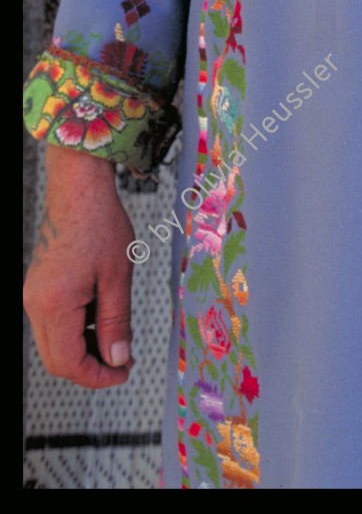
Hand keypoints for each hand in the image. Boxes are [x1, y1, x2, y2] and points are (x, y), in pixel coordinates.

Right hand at [24, 145, 136, 387]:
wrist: (79, 189)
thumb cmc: (101, 224)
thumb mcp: (117, 276)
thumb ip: (116, 322)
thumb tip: (117, 360)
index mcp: (54, 304)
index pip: (68, 363)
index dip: (97, 376)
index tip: (124, 372)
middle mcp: (35, 305)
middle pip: (57, 359)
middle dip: (90, 366)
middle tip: (123, 360)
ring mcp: (34, 297)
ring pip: (55, 343)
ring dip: (85, 348)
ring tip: (118, 335)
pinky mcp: (38, 289)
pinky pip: (54, 324)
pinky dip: (78, 329)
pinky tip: (102, 315)